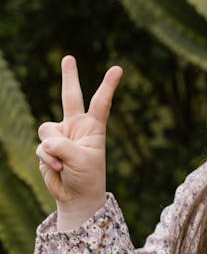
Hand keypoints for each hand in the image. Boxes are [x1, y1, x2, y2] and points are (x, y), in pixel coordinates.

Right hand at [36, 56, 121, 228]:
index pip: (101, 103)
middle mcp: (76, 127)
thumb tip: (45, 142)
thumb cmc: (87, 178)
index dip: (108, 86)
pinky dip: (48, 160)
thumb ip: (63, 147)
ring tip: (64, 164)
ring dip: (53, 149)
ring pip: (47, 130)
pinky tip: (58, 169)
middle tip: (68, 57)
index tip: (118, 69)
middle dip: (69, 77)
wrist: (76, 196)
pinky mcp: (47, 147)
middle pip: (70, 97)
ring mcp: (60, 136)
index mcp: (93, 128)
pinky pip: (41, 147)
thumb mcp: (81, 161)